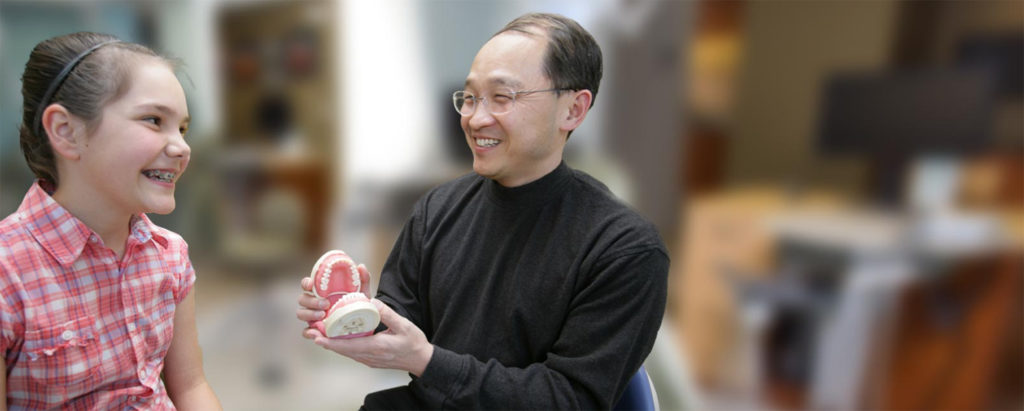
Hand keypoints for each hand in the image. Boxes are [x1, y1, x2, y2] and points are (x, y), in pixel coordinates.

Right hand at [296, 263, 372, 329]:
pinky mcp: (314, 329)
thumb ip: (362, 279)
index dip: (306, 283)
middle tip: (326, 304)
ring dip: (309, 314)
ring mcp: (312, 316)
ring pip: (301, 313)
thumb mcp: (362, 292)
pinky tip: (315, 332)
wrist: (362, 322)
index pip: (307, 284)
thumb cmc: (357, 304)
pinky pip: (305, 331)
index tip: (312, 284)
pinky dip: (308, 332)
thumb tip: (361, 267)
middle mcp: (313, 302)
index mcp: (321, 291)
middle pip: (302, 299)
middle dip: (311, 301)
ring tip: (323, 315)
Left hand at [312, 299, 433, 376]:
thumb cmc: (414, 343)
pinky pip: (352, 352)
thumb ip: (387, 313)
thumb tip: (371, 301)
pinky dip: (342, 346)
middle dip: (326, 342)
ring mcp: (369, 359)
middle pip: (342, 350)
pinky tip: (337, 338)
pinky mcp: (370, 359)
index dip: (331, 342)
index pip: (348, 346)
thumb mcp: (403, 325)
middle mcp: (369, 356)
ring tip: (319, 335)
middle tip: (311, 333)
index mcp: (376, 347)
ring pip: (346, 352)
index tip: (318, 338)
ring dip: (333, 344)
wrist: (421, 360)